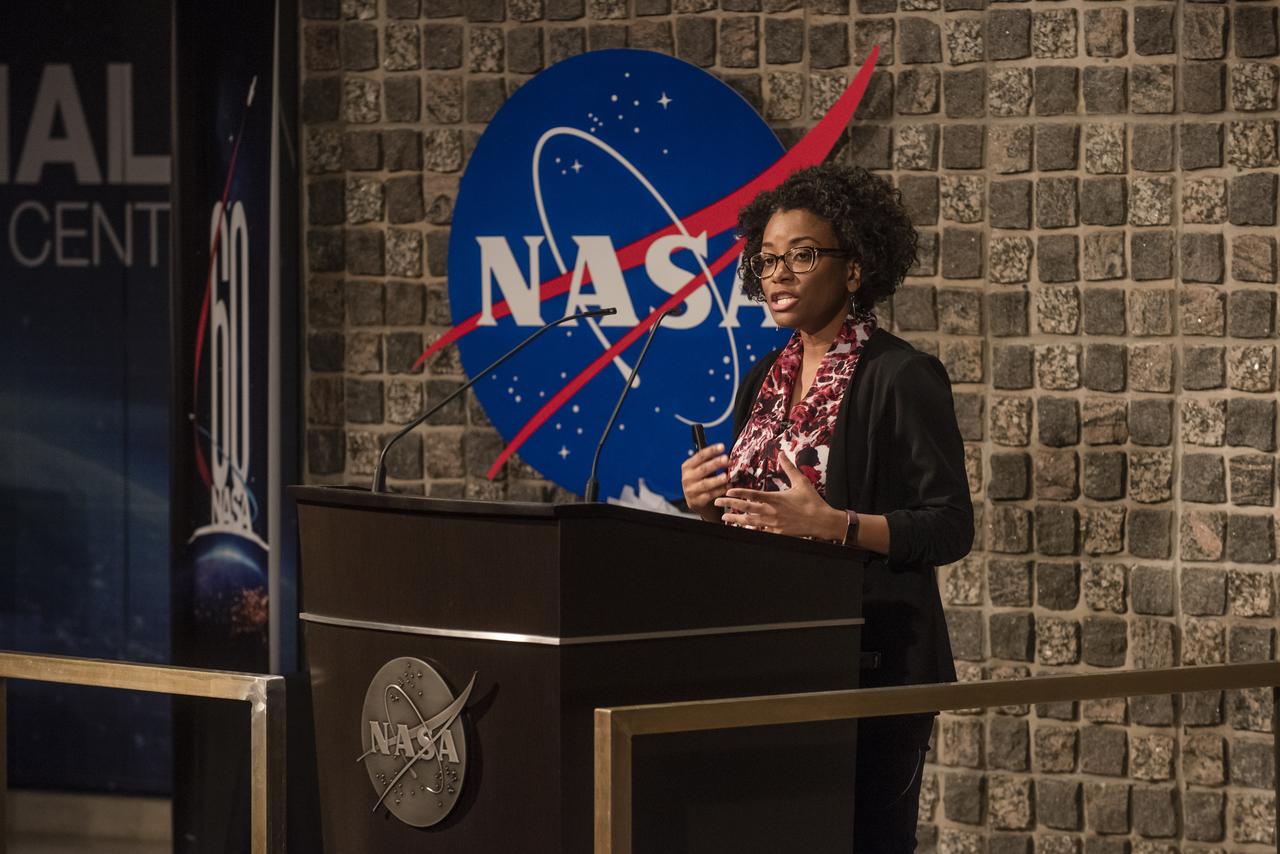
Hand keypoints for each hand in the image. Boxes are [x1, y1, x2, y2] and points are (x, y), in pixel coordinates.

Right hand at [681, 443, 729, 521]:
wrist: (695, 501)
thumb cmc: (700, 481)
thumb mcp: (699, 470)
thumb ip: (707, 461)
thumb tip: (722, 449)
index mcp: (687, 466)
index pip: (700, 456)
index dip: (711, 450)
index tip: (722, 446)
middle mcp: (687, 478)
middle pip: (703, 469)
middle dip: (715, 463)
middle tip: (726, 459)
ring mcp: (691, 490)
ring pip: (705, 484)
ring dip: (717, 480)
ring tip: (726, 476)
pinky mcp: (696, 501)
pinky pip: (710, 495)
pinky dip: (720, 491)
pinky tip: (728, 487)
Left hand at [715, 452, 846, 540]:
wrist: (822, 521)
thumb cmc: (812, 501)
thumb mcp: (801, 481)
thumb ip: (789, 468)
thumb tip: (782, 454)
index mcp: (776, 498)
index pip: (752, 495)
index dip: (738, 493)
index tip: (727, 491)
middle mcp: (772, 511)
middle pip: (746, 508)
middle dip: (729, 505)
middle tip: (716, 502)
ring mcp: (774, 523)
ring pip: (750, 522)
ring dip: (735, 519)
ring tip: (724, 517)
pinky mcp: (777, 532)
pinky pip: (760, 531)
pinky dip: (750, 528)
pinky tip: (742, 527)